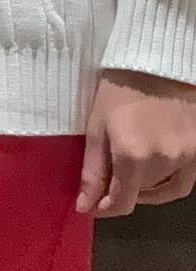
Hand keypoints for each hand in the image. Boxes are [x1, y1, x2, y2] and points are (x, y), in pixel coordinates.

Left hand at [77, 70, 195, 215]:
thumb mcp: (96, 128)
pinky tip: (154, 175)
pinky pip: (184, 181)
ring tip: (129, 174)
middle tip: (108, 175)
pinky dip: (167, 184)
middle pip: (140, 193)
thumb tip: (85, 205)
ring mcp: (187, 156)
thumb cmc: (118, 90)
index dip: (106, 208)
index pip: (122, 202)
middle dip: (121, 189)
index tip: (94, 205)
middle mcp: (164, 161)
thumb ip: (93, 171)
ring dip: (144, 187)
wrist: (156, 62)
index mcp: (133, 155)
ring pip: (162, 188)